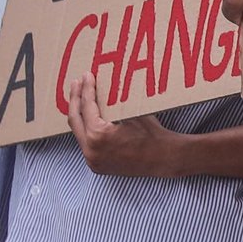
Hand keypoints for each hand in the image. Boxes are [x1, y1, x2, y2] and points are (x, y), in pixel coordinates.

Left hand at [66, 76, 181, 174]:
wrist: (166, 158)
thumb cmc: (153, 134)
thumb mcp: (131, 112)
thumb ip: (111, 101)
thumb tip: (100, 84)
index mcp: (98, 135)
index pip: (87, 106)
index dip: (86, 89)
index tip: (86, 76)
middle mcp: (91, 151)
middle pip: (75, 120)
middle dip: (76, 99)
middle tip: (77, 83)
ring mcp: (93, 160)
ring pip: (79, 132)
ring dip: (80, 114)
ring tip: (80, 98)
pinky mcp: (97, 165)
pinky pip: (86, 143)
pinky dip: (86, 128)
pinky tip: (89, 117)